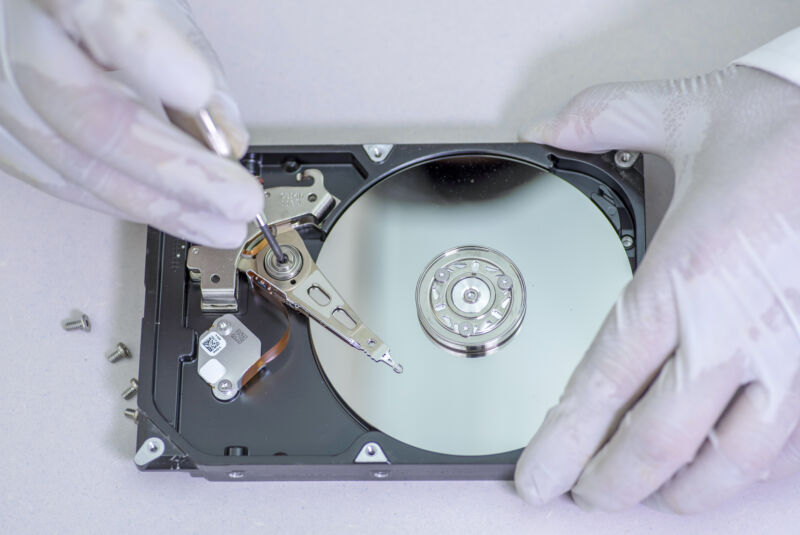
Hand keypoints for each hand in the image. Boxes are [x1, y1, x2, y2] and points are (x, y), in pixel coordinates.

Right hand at [0, 0, 261, 246]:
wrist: (29, 16)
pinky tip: (167, 210)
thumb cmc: (93, 6)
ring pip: (72, 161)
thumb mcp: (154, 9)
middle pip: (92, 116)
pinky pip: (52, 177)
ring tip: (216, 222)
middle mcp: (12, 38)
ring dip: (156, 204)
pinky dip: (119, 199)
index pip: (99, 11)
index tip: (198, 94)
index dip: (151, 56)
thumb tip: (228, 140)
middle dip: (177, 171)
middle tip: (236, 198)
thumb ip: (194, 61)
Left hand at [514, 66, 799, 512]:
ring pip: (729, 462)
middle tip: (579, 494)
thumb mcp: (692, 107)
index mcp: (685, 278)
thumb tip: (544, 131)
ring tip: (647, 496)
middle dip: (609, 482)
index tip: (537, 477)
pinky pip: (786, 443)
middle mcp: (734, 331)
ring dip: (679, 491)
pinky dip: (744, 469)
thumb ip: (604, 118)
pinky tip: (722, 468)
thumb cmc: (799, 133)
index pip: (603, 385)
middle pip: (657, 443)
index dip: (563, 443)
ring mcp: (790, 357)